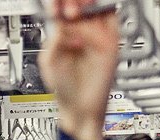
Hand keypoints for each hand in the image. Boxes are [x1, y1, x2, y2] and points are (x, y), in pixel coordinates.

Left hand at [38, 0, 119, 139]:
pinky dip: (92, 26)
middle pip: (83, 3)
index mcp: (67, 33)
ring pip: (96, 8)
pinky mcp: (110, 46)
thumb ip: (53, 38)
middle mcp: (83, 32)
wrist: (78, 110)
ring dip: (84, 5)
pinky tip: (80, 36)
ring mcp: (98, 37)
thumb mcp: (48, 60)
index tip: (54, 5)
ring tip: (71, 15)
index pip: (66, 7)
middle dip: (73, 1)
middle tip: (65, 9)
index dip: (59, 2)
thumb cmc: (63, 89)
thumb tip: (61, 19)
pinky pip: (108, 25)